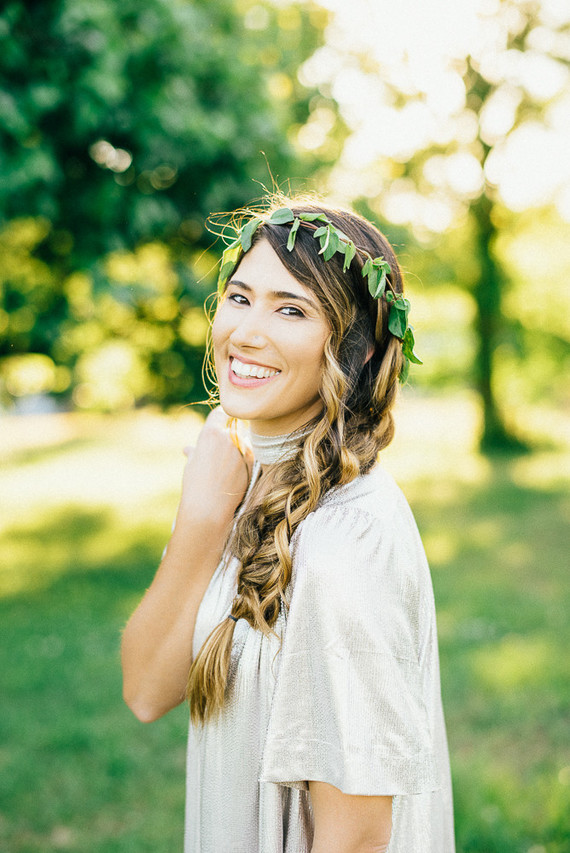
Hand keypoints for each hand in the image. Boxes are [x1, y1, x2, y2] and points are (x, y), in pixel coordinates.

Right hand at [179, 407, 252, 524]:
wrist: (209, 509)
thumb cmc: (195, 486)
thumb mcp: (191, 465)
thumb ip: (196, 452)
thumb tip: (188, 449)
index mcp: (211, 433)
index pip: (220, 413)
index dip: (220, 418)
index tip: (220, 424)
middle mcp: (229, 437)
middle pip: (235, 427)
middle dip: (230, 436)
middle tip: (222, 453)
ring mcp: (243, 450)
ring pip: (244, 442)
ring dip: (239, 450)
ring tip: (226, 469)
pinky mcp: (253, 463)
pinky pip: (250, 456)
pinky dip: (244, 462)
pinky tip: (234, 476)